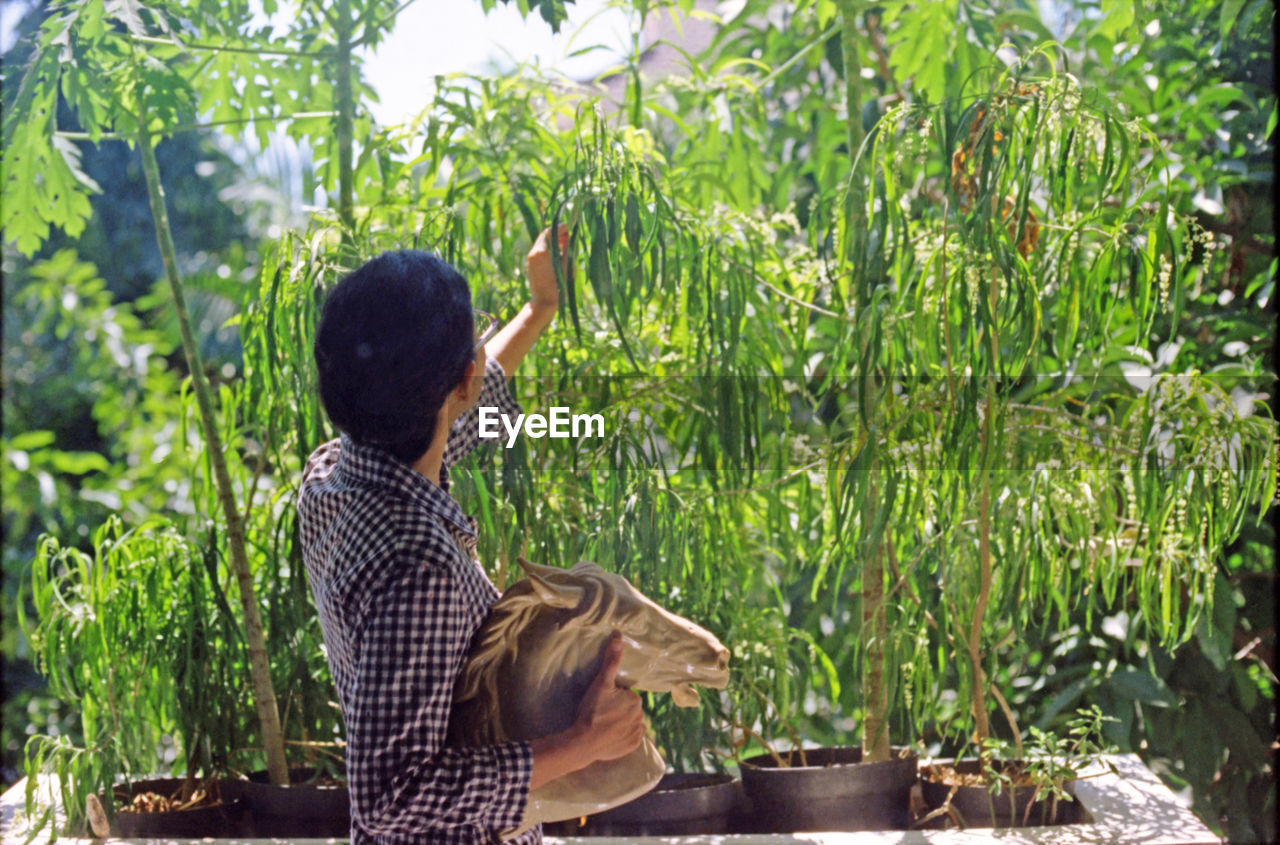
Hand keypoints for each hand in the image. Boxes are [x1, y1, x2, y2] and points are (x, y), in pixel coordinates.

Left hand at [526, 224, 568, 313]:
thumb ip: (568, 250)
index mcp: (541, 252)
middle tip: (569, 235)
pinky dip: (549, 249)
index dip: (560, 228)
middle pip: (544, 236)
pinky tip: (559, 254)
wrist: (543, 303)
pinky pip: (540, 251)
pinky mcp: (531, 265)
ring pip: (542, 244)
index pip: (549, 232)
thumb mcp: (567, 266)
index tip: (570, 228)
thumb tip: (569, 237)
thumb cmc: (558, 287)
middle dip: (557, 234)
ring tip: (565, 244)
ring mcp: (530, 259)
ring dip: (553, 241)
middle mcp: (533, 253)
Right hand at [570, 631, 645, 762]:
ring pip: (629, 722)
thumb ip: (611, 660)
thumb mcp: (601, 683)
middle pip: (628, 708)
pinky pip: (629, 737)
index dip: (612, 696)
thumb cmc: (592, 711)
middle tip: (600, 711)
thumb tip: (619, 637)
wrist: (583, 742)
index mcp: (635, 700)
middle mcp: (641, 717)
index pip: (625, 693)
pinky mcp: (631, 747)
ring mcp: (637, 733)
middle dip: (617, 708)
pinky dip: (621, 736)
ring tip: (602, 724)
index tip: (601, 701)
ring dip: (620, 722)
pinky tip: (609, 735)